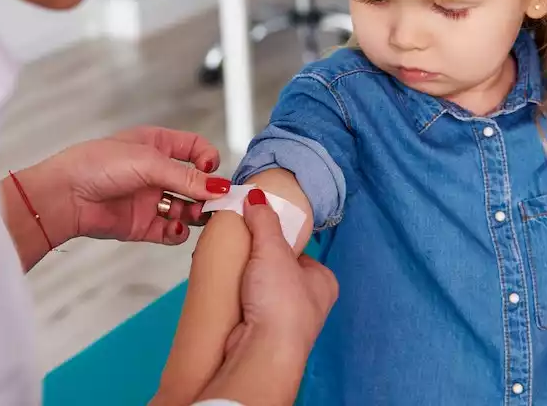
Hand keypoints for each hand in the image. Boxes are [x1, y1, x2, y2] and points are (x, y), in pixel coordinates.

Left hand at [4, 127, 230, 260]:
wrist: (65, 196)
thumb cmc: (97, 165)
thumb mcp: (149, 162)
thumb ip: (186, 177)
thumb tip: (219, 187)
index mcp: (157, 145)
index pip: (196, 149)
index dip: (208, 159)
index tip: (211, 171)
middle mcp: (156, 172)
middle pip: (196, 183)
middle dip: (208, 193)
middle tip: (217, 203)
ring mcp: (150, 200)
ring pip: (187, 209)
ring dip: (197, 214)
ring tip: (198, 216)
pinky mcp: (143, 225)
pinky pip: (170, 232)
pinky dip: (177, 233)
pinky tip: (174, 228)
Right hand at [196, 194, 337, 405]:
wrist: (263, 352)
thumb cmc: (281, 301)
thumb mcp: (274, 250)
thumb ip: (265, 220)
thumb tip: (254, 195)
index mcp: (323, 281)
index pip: (299, 251)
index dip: (278, 239)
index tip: (256, 230)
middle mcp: (309, 303)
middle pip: (278, 270)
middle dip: (257, 260)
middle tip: (236, 246)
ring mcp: (285, 322)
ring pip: (260, 290)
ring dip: (244, 280)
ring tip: (226, 265)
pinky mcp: (261, 335)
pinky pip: (247, 307)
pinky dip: (235, 297)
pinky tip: (223, 288)